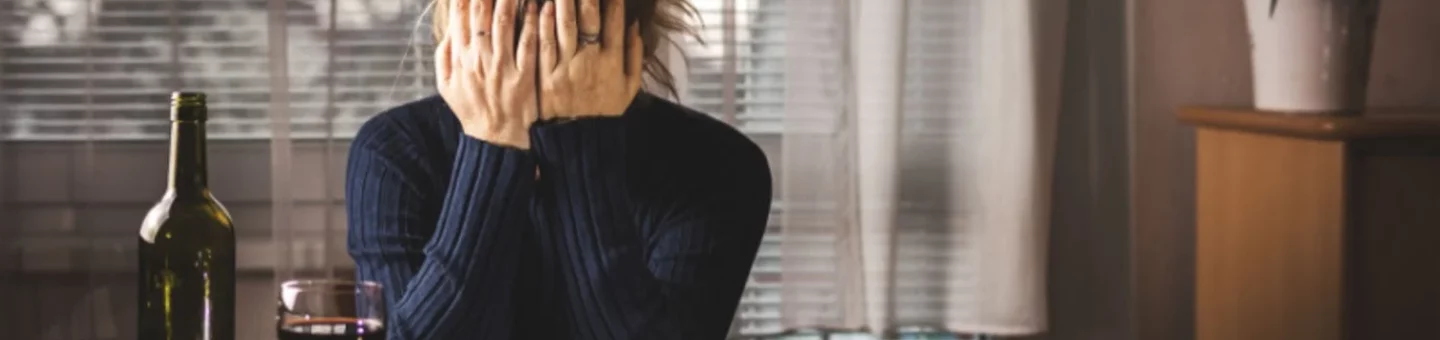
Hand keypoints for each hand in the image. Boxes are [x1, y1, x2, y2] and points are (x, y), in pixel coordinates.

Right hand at [436, 0, 539, 148]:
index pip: (460, 16)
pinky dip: (534, 22)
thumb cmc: (472, 109)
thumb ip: (445, 55)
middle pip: (481, 14)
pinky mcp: (524, 77)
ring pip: (504, 24)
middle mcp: (479, 59)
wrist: (496, 140)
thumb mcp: (447, 85)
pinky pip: (529, 44)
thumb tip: (448, 28)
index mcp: (460, 59)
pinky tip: (539, 4)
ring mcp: (502, 68)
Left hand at [538, 0, 643, 119]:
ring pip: (565, 24)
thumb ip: (634, 56)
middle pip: (589, 16)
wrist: (579, 142)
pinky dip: (544, 21)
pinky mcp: (545, 75)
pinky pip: (544, 42)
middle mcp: (590, 61)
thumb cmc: (605, 113)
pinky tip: (545, 5)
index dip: (613, 0)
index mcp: (613, 62)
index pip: (615, 21)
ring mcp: (566, 67)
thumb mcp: (629, 87)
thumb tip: (635, 26)